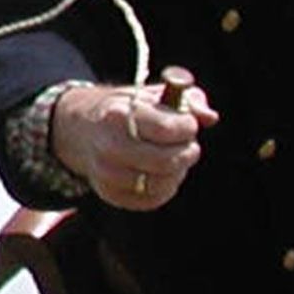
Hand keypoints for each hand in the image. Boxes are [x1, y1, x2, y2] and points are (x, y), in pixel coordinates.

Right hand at [50, 70, 214, 211]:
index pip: (167, 129)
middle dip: (187, 152)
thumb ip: (188, 99)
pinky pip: (152, 199)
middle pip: (166, 161)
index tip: (188, 123)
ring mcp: (107, 174)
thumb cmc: (127, 109)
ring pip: (162, 184)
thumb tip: (209, 117)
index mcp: (118, 115)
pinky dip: (166, 187)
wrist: (84, 130)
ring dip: (178, 171)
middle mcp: (109, 147)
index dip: (187, 127)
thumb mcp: (153, 94)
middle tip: (187, 144)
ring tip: (174, 156)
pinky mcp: (111, 194)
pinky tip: (162, 172)